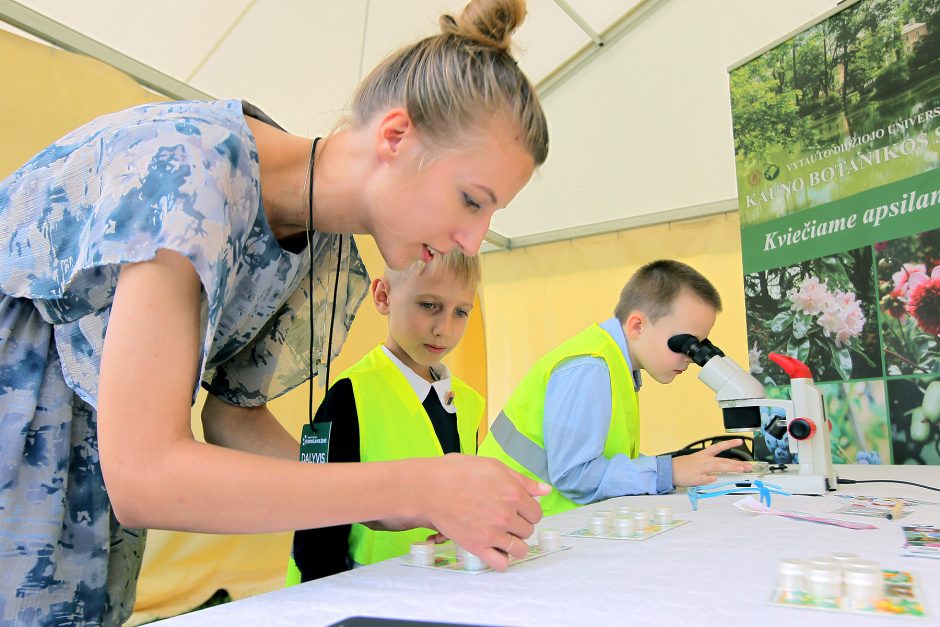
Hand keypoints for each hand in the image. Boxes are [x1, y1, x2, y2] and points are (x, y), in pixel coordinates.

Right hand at [397, 455, 549, 569]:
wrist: (429, 488)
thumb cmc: (458, 472)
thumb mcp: (494, 467)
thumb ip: (522, 480)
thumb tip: (545, 490)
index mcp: (513, 494)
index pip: (537, 513)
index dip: (528, 511)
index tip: (518, 509)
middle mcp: (507, 515)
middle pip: (528, 530)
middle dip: (519, 525)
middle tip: (504, 519)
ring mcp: (493, 533)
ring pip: (519, 549)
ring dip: (514, 543)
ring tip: (502, 535)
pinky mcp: (478, 547)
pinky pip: (501, 563)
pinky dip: (502, 560)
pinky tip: (495, 549)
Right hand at [671, 439, 752, 486]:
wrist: (669, 470)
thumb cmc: (683, 466)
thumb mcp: (697, 460)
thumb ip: (710, 464)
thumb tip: (722, 467)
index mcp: (703, 455)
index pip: (719, 447)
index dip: (730, 443)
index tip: (740, 441)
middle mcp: (703, 461)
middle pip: (722, 460)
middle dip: (736, 463)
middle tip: (748, 466)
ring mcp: (699, 469)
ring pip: (716, 467)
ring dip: (729, 468)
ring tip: (740, 470)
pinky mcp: (694, 478)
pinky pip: (703, 478)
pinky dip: (709, 478)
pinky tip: (715, 478)